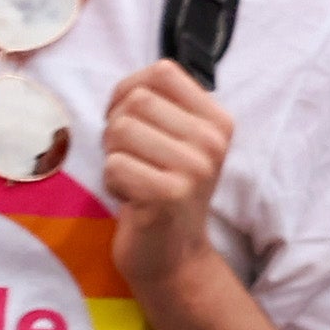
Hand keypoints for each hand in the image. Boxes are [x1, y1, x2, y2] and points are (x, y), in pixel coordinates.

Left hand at [101, 61, 237, 287]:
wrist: (174, 257)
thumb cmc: (165, 191)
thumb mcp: (179, 143)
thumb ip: (162, 108)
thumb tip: (127, 86)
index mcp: (218, 121)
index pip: (162, 72)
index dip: (129, 89)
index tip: (128, 120)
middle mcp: (212, 141)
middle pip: (135, 101)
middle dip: (116, 128)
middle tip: (129, 158)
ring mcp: (194, 169)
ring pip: (120, 131)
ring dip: (113, 157)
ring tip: (133, 178)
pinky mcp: (169, 195)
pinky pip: (115, 166)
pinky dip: (111, 183)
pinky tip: (131, 199)